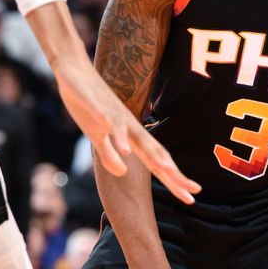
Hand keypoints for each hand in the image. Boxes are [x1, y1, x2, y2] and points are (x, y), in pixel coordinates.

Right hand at [53, 58, 200, 203]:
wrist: (74, 71)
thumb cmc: (89, 105)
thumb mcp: (97, 137)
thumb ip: (110, 155)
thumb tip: (122, 172)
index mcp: (130, 136)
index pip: (157, 161)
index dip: (174, 178)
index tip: (191, 197)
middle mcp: (128, 126)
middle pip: (153, 152)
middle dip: (173, 173)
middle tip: (193, 191)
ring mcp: (112, 114)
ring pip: (132, 136)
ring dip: (149, 153)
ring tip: (164, 169)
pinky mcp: (95, 104)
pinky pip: (105, 118)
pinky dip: (114, 130)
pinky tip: (120, 142)